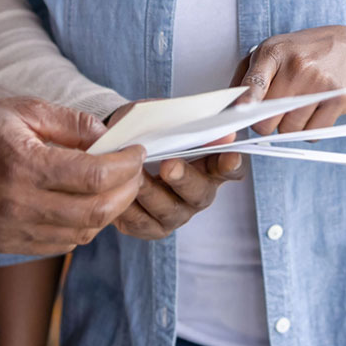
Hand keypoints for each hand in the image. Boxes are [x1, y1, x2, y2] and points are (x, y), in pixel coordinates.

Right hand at [0, 98, 143, 255]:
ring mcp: (13, 229)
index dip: (125, 165)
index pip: (94, 175)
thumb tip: (109, 137)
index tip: (137, 152)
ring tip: (113, 187)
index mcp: (24, 165)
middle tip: (134, 172)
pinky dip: (81, 227)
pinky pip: (60, 244)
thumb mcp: (25, 109)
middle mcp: (19, 204)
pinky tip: (84, 204)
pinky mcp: (8, 243)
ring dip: (107, 212)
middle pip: (95, 211)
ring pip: (82, 233)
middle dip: (125, 192)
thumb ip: (71, 123)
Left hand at [102, 103, 245, 241]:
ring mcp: (175, 213)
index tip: (230, 155)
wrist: (114, 150)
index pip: (230, 168)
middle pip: (199, 192)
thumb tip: (200, 122)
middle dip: (184, 178)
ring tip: (135, 176)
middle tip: (169, 166)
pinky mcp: (150, 227)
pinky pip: (140, 223)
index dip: (231, 164)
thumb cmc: (146, 132)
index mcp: (209, 165)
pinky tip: (118, 191)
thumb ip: (180, 120)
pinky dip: (128, 207)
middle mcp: (197, 193)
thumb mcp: (160, 118)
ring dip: (150, 192)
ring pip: (168, 210)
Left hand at [233, 26, 345, 134]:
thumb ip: (244, 78)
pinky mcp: (338, 99)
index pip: (256, 82)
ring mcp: (319, 84)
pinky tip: (311, 113)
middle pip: (269, 118)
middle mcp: (297, 67)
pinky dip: (308, 131)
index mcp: (273, 52)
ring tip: (295, 108)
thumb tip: (228, 109)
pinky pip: (313, 134)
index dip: (248, 100)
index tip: (242, 112)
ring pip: (290, 130)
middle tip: (271, 113)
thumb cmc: (299, 53)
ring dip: (288, 127)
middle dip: (265, 123)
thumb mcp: (269, 52)